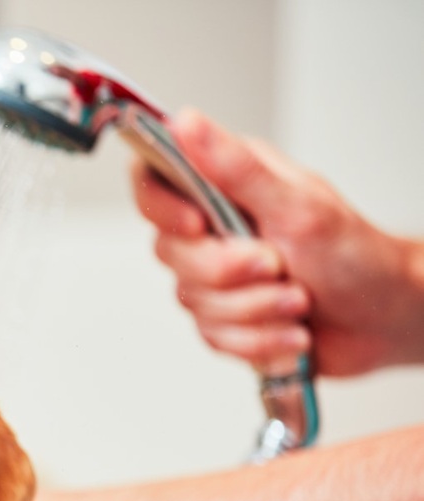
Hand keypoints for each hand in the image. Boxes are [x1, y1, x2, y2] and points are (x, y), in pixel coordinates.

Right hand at [132, 108, 423, 376]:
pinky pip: (212, 336)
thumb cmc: (356, 255)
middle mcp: (214, 227)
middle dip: (228, 273)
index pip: (153, 180)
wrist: (385, 319)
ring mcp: (215, 276)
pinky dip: (257, 340)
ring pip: (193, 301)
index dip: (161, 208)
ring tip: (297, 301)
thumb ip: (235, 168)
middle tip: (277, 266)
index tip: (197, 226)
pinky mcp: (223, 317)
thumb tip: (187, 123)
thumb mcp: (297, 205)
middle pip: (170, 252)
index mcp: (226, 185)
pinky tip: (289, 330)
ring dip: (255, 310)